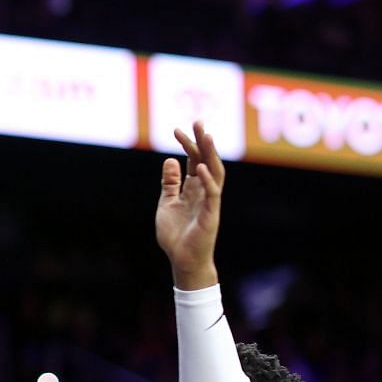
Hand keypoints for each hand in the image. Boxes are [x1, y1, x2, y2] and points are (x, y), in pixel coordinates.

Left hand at [155, 122, 223, 289]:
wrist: (183, 260)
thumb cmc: (176, 235)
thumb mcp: (167, 204)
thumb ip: (170, 183)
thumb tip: (170, 159)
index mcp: (193, 189)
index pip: (193, 160)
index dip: (187, 144)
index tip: (178, 129)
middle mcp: (204, 192)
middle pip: (206, 161)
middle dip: (202, 141)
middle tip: (198, 121)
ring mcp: (209, 202)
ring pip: (214, 173)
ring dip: (210, 154)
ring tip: (206, 136)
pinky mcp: (210, 215)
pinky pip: (212, 194)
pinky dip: (207, 180)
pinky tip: (199, 167)